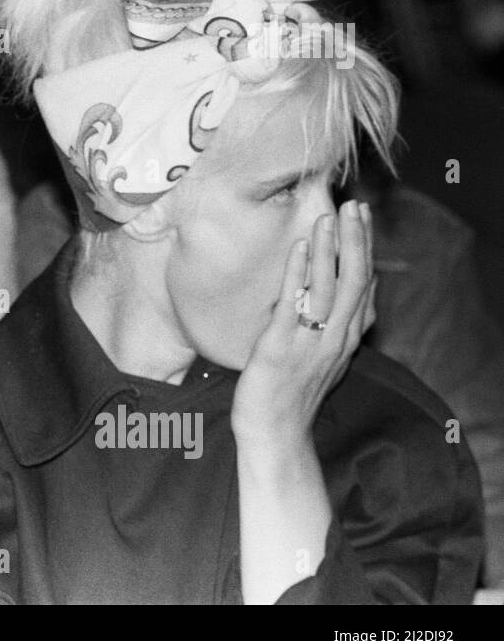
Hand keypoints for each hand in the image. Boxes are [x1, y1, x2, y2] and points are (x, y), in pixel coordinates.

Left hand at [231, 200, 375, 452]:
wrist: (275, 435)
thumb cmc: (290, 396)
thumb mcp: (321, 358)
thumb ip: (331, 328)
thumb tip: (335, 295)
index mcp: (344, 339)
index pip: (366, 288)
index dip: (366, 251)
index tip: (363, 219)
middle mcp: (334, 338)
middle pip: (356, 281)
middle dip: (356, 240)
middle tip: (355, 206)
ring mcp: (309, 342)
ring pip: (330, 288)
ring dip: (330, 249)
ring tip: (329, 216)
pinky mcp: (280, 347)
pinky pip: (293, 304)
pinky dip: (298, 272)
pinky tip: (299, 247)